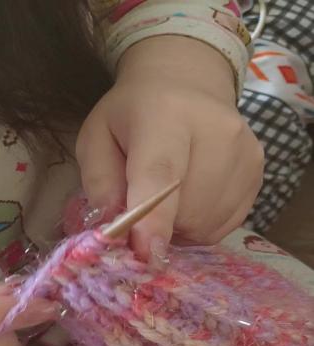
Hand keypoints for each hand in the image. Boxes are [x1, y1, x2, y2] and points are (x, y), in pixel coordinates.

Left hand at [76, 36, 263, 259]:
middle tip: (143, 202)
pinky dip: (200, 224)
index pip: (161, 175)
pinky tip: (190, 197)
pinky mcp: (257, 172)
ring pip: (206, 225)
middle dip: (158, 224)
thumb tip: (115, 227)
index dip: (153, 221)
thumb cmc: (132, 116)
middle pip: (185, 211)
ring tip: (168, 195)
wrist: (187, 81)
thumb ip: (99, 182)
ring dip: (179, 227)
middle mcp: (215, 131)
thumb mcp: (96, 138)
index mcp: (165, 116)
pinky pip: (223, 226)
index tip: (147, 256)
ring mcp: (244, 152)